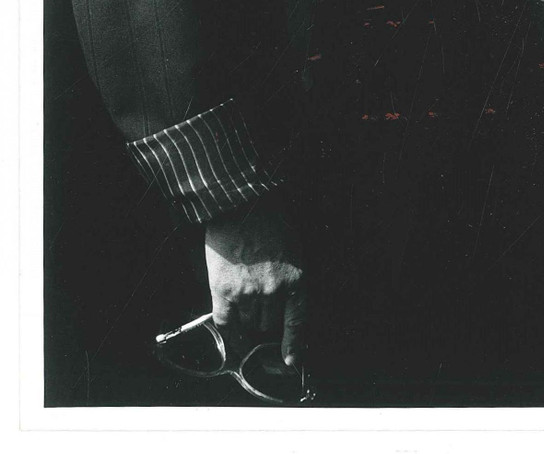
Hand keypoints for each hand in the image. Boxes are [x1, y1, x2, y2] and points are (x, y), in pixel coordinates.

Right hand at [204, 197, 305, 367]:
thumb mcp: (292, 248)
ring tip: (243, 316)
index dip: (292, 346)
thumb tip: (281, 304)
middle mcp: (274, 291)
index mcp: (296, 279)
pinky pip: (226, 324)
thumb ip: (289, 277)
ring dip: (247, 325)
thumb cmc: (269, 220)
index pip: (297, 323)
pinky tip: (231, 336)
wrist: (240, 203)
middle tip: (259, 321)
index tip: (290, 362)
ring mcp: (248, 293)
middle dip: (266, 326)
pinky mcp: (223, 291)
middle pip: (269, 326)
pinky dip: (229, 334)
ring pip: (248, 326)